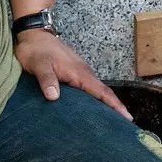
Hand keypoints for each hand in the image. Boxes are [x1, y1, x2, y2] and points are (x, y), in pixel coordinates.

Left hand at [15, 29, 131, 117]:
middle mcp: (84, 73)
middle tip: (124, 127)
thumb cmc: (37, 50)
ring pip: (97, 91)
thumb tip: (53, 97)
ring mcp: (80, 73)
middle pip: (104, 94)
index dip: (115, 105)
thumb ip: (47, 80)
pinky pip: (90, 89)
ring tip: (113, 122)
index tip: (127, 117)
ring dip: (107, 105)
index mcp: (79, 73)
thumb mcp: (39, 65)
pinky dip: (96, 99)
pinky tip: (94, 108)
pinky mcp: (74, 74)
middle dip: (116, 109)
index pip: (102, 92)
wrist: (34, 35)